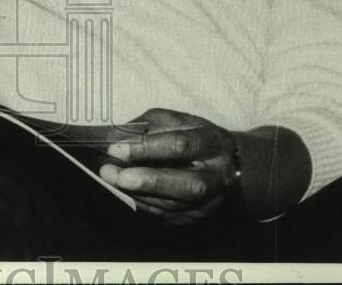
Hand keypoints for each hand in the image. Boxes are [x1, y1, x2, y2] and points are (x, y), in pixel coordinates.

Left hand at [99, 108, 240, 224]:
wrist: (232, 170)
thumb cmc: (198, 139)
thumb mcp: (180, 121)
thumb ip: (149, 125)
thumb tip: (115, 135)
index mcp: (214, 145)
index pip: (181, 146)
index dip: (147, 148)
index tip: (115, 147)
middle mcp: (216, 178)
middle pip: (184, 185)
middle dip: (145, 181)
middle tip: (111, 173)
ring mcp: (208, 204)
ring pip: (170, 205)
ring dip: (135, 193)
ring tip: (109, 179)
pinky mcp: (194, 220)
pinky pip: (163, 215)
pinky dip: (140, 202)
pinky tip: (122, 191)